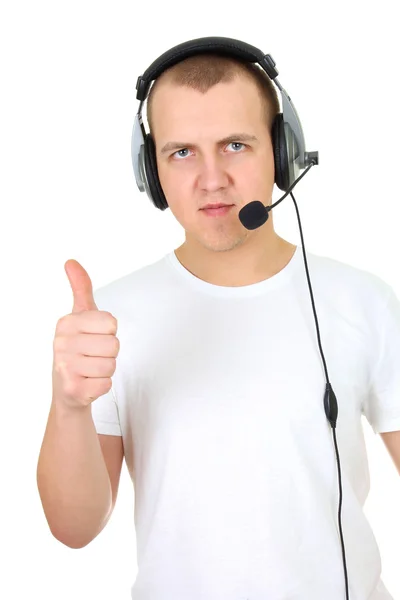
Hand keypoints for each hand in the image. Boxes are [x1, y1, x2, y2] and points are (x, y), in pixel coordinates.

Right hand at [52, 260, 119, 410]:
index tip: (94, 337)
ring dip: (106, 369)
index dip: (109, 332)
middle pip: (114, 345)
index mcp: (66, 322)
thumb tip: (70, 261)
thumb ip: (80, 288)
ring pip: (111, 365)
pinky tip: (88, 383)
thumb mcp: (80, 316)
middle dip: (109, 353)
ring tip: (90, 369)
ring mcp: (65, 367)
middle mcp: (61, 343)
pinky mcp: (73, 389)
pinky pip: (107, 384)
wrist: (67, 389)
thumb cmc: (78, 348)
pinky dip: (102, 385)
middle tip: (93, 356)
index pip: (111, 323)